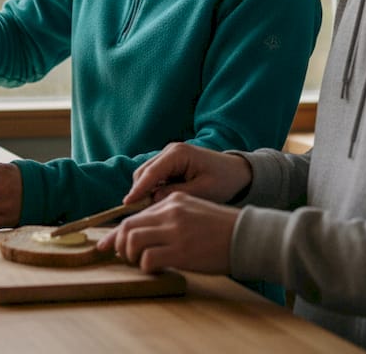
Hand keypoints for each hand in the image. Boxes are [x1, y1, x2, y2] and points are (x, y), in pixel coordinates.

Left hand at [98, 192, 238, 274]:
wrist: (248, 237)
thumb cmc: (223, 229)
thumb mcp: (194, 212)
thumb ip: (170, 218)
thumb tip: (143, 234)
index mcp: (173, 201)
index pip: (135, 215)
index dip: (116, 233)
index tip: (105, 244)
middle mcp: (170, 212)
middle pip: (127, 227)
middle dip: (118, 245)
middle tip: (123, 257)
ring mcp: (175, 232)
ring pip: (132, 242)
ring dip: (131, 256)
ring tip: (141, 263)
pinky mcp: (180, 251)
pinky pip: (148, 260)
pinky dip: (146, 267)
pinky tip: (157, 269)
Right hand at [124, 142, 252, 205]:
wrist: (238, 172)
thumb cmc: (224, 181)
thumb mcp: (202, 191)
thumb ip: (176, 194)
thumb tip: (153, 199)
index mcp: (178, 153)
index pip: (151, 172)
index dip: (138, 189)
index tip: (127, 205)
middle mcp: (170, 150)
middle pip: (143, 172)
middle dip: (139, 191)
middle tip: (140, 214)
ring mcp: (169, 156)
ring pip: (146, 175)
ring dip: (146, 191)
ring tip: (151, 211)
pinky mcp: (170, 163)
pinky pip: (154, 177)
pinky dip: (153, 189)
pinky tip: (159, 203)